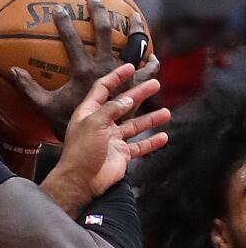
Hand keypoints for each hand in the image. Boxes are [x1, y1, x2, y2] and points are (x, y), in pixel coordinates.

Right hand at [8, 0, 160, 140]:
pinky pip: (148, 70)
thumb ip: (27, 88)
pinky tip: (152, 55)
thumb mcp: (43, 107)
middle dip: (98, 11)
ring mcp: (124, 77)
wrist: (94, 146)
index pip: (71, 40)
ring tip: (133, 16)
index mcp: (83, 72)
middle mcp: (106, 69)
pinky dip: (150, 61)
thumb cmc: (67, 125)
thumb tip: (11, 71)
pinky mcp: (136, 88)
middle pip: (104, 32)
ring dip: (134, 28)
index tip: (58, 9)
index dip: (63, 23)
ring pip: (135, 44)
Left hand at [58, 63, 169, 196]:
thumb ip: (112, 109)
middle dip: (138, 94)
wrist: (81, 180)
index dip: (115, 77)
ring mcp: (112, 140)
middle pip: (123, 105)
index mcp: (89, 113)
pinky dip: (151, 142)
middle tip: (155, 84)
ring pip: (134, 125)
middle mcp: (101, 124)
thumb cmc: (82, 151)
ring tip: (166, 112)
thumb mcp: (94, 123)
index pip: (102, 89)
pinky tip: (163, 136)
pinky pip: (139, 146)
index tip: (129, 66)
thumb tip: (127, 99)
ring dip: (150, 118)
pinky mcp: (121, 154)